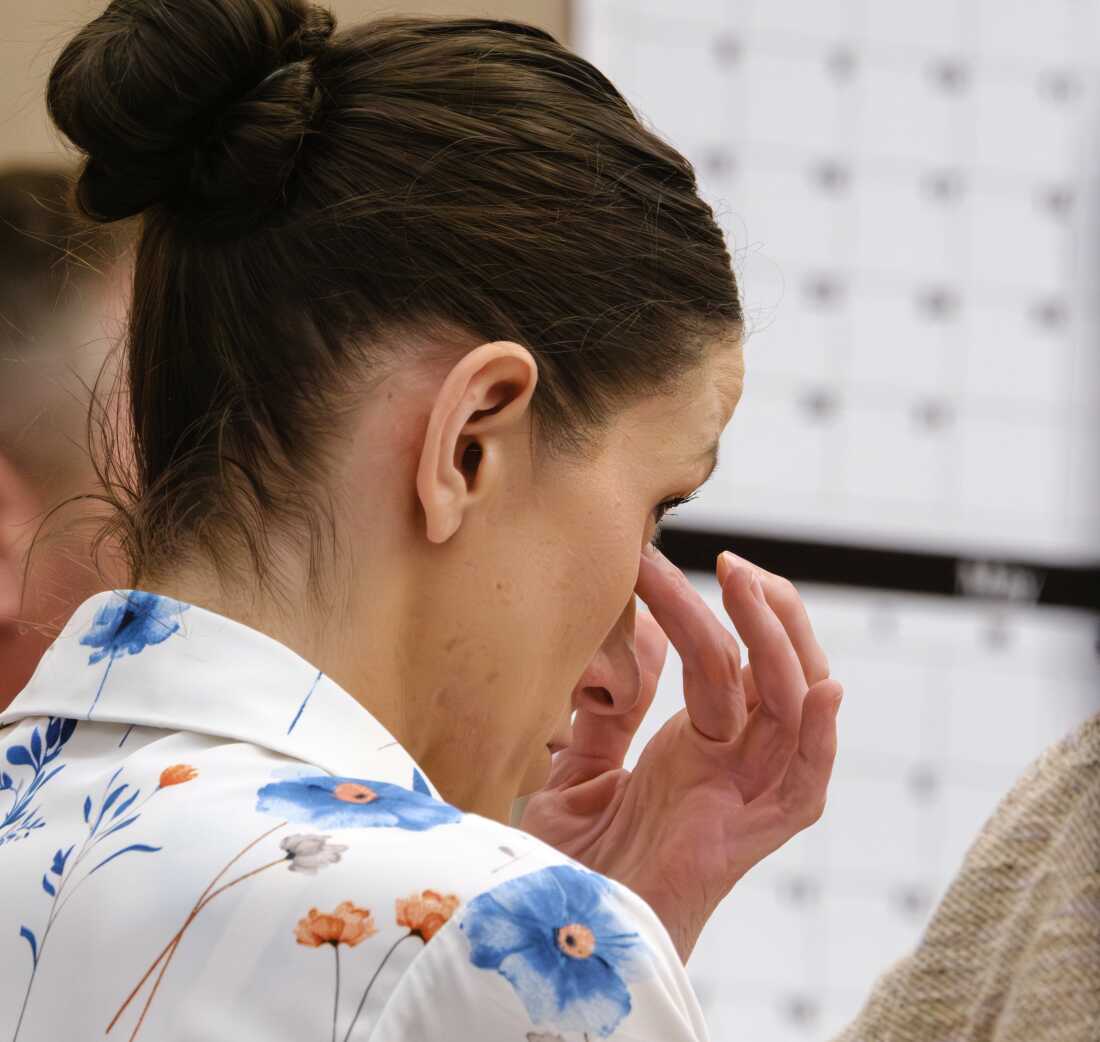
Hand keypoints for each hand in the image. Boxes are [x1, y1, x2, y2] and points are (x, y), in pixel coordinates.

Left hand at [518, 546, 842, 962]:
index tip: (669, 561)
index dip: (711, 610)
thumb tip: (633, 629)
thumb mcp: (580, 766)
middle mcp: (729, 765)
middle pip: (775, 673)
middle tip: (728, 561)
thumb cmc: (568, 863)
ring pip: (791, 708)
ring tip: (744, 581)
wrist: (557, 940)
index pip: (730, 662)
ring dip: (778, 643)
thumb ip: (610, 706)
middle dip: (761, 610)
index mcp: (695, 746)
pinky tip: (822, 689)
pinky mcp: (743, 838)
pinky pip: (803, 787)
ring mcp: (740, 797)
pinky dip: (820, 740)